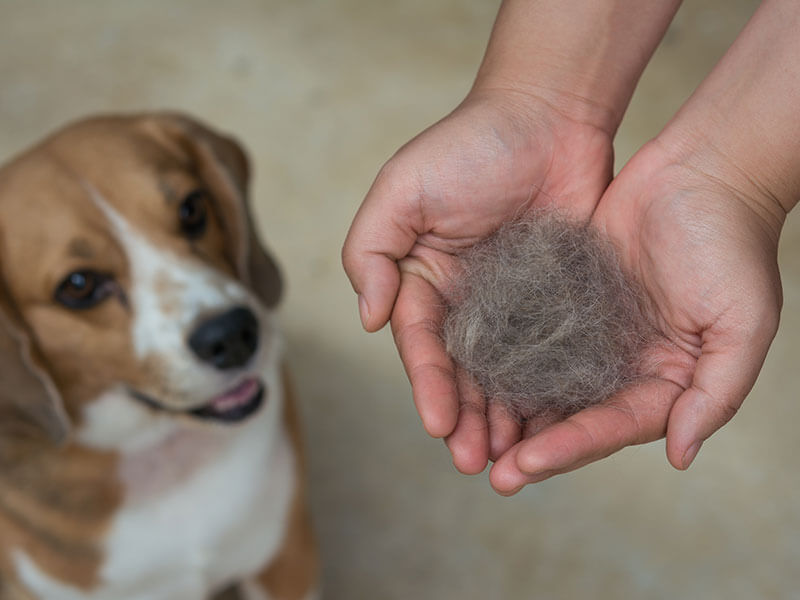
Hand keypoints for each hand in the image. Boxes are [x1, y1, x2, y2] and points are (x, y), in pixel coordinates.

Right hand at [342, 88, 614, 472]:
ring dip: (503, 419)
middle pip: (460, 372)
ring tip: (510, 462)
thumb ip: (371, 251)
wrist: (549, 115)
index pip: (419, 343)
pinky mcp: (557, 304)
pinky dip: (548, 392)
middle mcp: (463, 303)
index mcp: (420, 281)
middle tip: (476, 463)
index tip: (439, 423)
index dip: (428, 384)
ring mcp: (512, 307)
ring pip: (504, 375)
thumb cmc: (468, 146)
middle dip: (465, 419)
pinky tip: (552, 424)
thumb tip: (371, 318)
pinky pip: (550, 355)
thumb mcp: (401, 190)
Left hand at [489, 141, 785, 493]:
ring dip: (507, 412)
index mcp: (664, 380)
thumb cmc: (730, 242)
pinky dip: (500, 357)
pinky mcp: (560, 301)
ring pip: (541, 383)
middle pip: (570, 416)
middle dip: (530, 446)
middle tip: (488, 472)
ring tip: (464, 437)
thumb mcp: (743, 321)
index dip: (571, 447)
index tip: (526, 462)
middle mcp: (622, 365)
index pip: (614, 426)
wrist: (698, 171)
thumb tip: (680, 454)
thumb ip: (716, 391)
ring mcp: (588, 334)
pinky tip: (466, 376)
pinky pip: (525, 335)